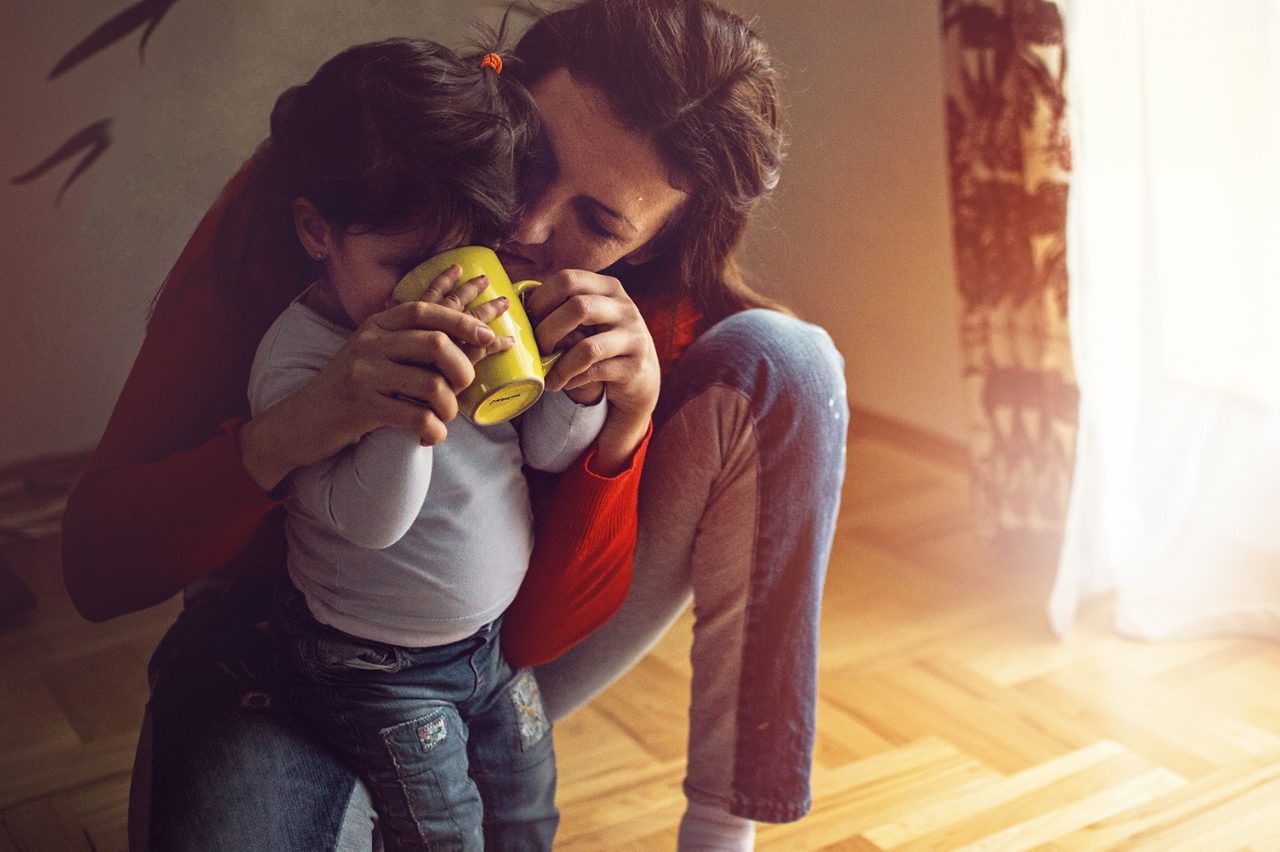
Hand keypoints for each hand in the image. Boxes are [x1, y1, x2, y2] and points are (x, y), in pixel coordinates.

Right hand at [241, 272, 513, 489]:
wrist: (297, 422)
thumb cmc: (347, 391)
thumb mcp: (372, 357)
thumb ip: (409, 345)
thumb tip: (468, 342)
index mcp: (375, 326)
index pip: (424, 309)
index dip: (461, 319)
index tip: (489, 334)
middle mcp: (368, 344)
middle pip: (435, 343)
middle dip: (463, 368)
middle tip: (463, 387)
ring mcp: (363, 374)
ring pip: (432, 385)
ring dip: (448, 408)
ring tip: (442, 418)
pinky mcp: (360, 407)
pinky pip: (416, 418)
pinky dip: (433, 431)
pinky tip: (429, 437)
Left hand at [523, 269, 658, 472]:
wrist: (640, 376)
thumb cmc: (601, 341)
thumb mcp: (588, 317)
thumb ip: (561, 307)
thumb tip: (515, 301)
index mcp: (607, 287)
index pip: (568, 279)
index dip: (541, 298)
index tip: (528, 320)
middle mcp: (624, 307)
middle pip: (578, 307)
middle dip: (548, 331)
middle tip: (537, 349)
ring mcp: (633, 337)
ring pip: (588, 347)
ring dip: (560, 365)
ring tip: (548, 377)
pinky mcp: (635, 366)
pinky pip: (595, 373)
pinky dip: (573, 379)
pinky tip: (564, 383)